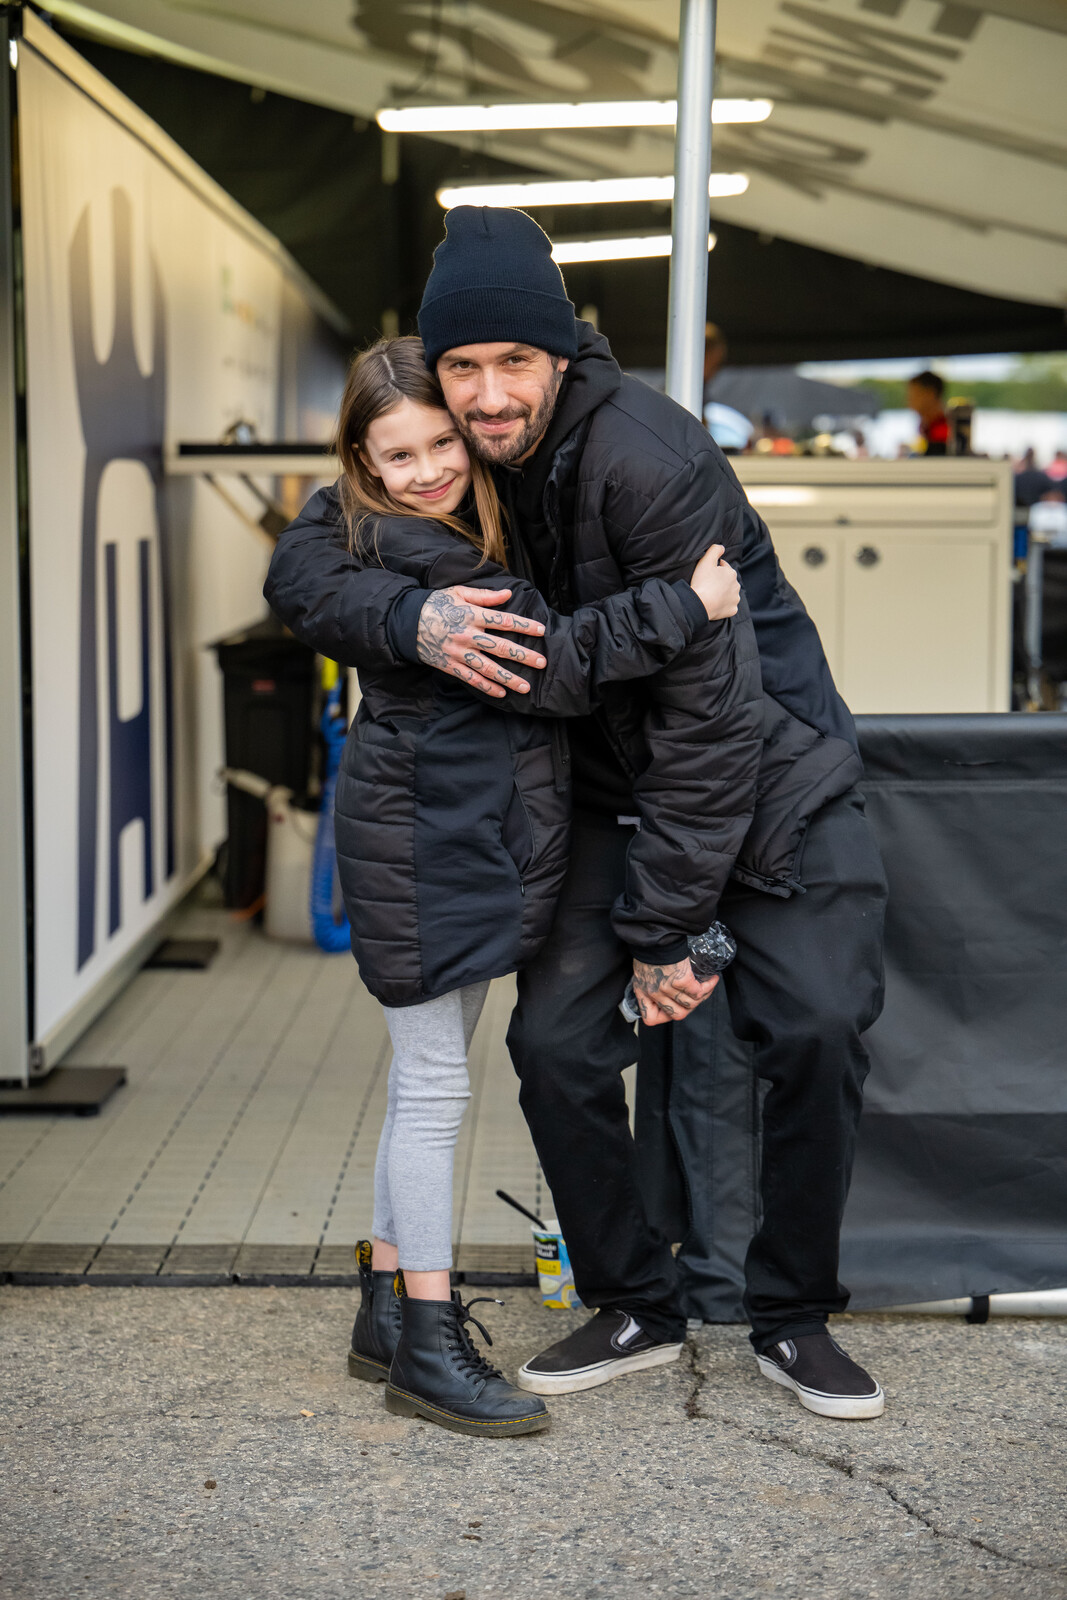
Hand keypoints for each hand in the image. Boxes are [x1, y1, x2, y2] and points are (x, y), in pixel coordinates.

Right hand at [416, 586, 546, 697]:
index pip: (504, 621)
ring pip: (488, 668)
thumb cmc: (436, 604)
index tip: (541, 630)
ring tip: (526, 686)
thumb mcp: (458, 593)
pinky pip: (471, 679)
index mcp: (471, 615)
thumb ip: (484, 595)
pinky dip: (486, 687)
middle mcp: (467, 635)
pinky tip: (501, 693)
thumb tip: (508, 594)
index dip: (524, 626)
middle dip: (523, 656)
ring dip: (509, 679)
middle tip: (542, 662)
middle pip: (501, 647)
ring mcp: (459, 653)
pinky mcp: (450, 665)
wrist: (407, 622)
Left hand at [631, 956, 718, 1026]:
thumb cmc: (650, 948)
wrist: (654, 935)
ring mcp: (667, 988)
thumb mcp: (643, 969)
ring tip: (707, 985)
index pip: (651, 1019)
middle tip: (695, 994)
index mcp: (643, 992)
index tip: (672, 1006)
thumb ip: (651, 981)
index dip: (664, 1015)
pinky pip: (699, 992)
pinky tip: (711, 980)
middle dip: (690, 1006)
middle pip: (677, 1015)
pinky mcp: (681, 980)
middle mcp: (654, 993)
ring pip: (691, 1005)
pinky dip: (708, 987)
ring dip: (703, 996)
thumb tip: (663, 984)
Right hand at [689, 544, 739, 620]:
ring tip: (712, 594)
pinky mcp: (732, 610)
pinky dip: (724, 605)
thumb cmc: (702, 582)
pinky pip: (729, 606)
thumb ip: (715, 549)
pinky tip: (716, 604)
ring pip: (730, 594)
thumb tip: (722, 547)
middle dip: (721, 581)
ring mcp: (735, 599)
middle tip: (709, 584)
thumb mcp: (706, 560)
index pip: (724, 567)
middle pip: (728, 581)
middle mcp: (737, 585)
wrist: (700, 604)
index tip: (708, 573)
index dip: (716, 568)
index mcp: (731, 573)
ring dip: (724, 593)